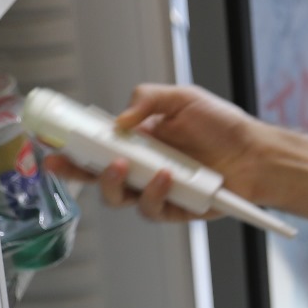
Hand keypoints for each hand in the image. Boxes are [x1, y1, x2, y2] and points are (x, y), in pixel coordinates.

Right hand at [41, 84, 269, 222]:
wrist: (256, 153)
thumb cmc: (223, 125)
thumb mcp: (183, 98)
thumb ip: (149, 99)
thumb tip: (118, 120)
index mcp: (139, 140)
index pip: (98, 144)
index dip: (72, 147)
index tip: (52, 144)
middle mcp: (142, 167)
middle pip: (97, 176)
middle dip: (76, 173)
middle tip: (67, 164)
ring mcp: (155, 190)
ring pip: (118, 198)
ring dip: (114, 183)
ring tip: (125, 166)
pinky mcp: (172, 209)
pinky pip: (151, 208)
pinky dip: (154, 192)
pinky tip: (167, 177)